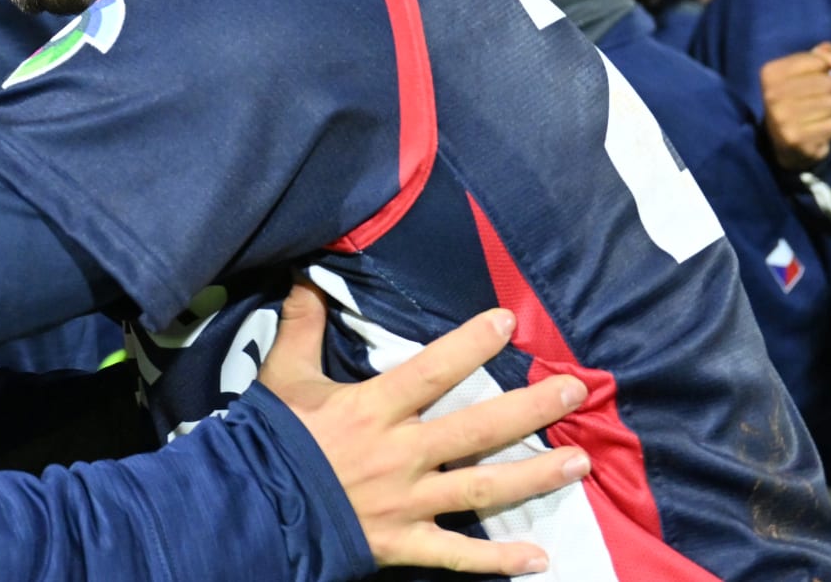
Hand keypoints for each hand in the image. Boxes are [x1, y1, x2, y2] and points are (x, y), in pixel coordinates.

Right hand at [260, 284, 587, 576]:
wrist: (251, 508)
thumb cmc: (270, 439)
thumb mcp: (282, 376)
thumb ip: (301, 326)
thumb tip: (306, 276)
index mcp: (372, 410)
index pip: (433, 371)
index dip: (471, 345)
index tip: (507, 322)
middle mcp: (400, 454)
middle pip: (477, 429)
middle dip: (531, 409)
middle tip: (575, 391)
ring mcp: (406, 502)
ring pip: (483, 489)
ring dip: (535, 477)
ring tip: (580, 462)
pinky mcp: (403, 543)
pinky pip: (458, 555)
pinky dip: (499, 560)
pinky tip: (540, 560)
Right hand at [760, 43, 830, 168]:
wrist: (783, 144)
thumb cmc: (796, 101)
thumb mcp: (803, 73)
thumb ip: (820, 57)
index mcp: (769, 74)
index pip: (816, 60)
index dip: (825, 68)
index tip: (817, 77)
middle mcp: (771, 95)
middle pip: (827, 83)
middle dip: (829, 92)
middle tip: (816, 101)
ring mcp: (782, 118)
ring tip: (816, 116)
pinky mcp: (796, 139)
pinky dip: (829, 128)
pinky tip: (816, 130)